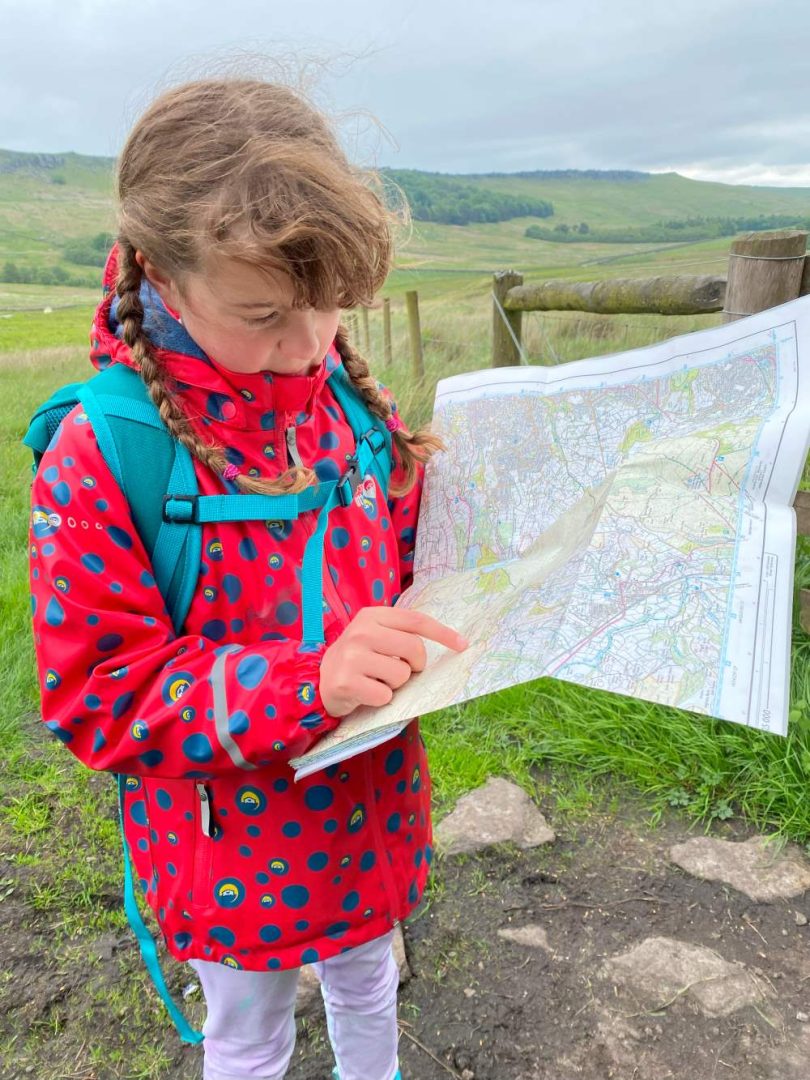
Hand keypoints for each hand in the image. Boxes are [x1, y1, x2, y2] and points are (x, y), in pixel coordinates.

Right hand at [319, 607, 468, 716]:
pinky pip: (385, 695)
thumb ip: (401, 634)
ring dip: (396, 684)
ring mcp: (352, 656)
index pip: (416, 620)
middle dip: (416, 665)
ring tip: (377, 680)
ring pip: (401, 675)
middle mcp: (361, 632)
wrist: (318, 680)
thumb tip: (449, 643)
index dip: (442, 632)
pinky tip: (366, 693)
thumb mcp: (375, 636)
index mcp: (372, 616)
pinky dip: (382, 699)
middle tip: (401, 670)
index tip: (462, 645)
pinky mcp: (347, 682)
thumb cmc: (357, 659)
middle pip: (414, 649)